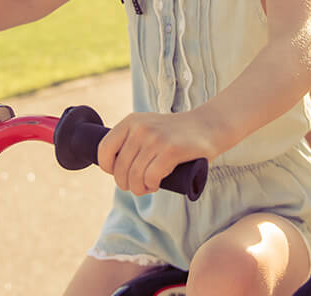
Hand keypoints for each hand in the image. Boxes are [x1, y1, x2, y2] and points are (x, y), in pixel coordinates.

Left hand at [97, 111, 216, 195]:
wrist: (207, 125)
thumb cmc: (174, 134)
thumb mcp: (147, 127)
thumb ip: (131, 140)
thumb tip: (112, 167)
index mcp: (130, 121)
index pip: (103, 149)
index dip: (108, 167)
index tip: (118, 174)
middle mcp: (140, 128)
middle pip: (119, 168)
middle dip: (126, 184)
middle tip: (137, 187)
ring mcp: (155, 138)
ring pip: (134, 176)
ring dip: (139, 188)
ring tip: (148, 187)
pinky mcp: (172, 150)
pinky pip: (151, 177)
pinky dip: (151, 186)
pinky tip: (156, 185)